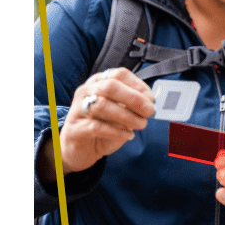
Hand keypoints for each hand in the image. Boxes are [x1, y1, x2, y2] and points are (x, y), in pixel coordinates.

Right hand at [40, 68, 155, 183]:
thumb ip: (134, 103)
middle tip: (149, 112)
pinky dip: (116, 131)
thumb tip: (150, 101)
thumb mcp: (122, 111)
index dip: (138, 85)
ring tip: (141, 125)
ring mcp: (77, 109)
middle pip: (110, 86)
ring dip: (127, 116)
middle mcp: (86, 91)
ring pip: (102, 105)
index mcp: (100, 82)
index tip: (151, 99)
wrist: (83, 149)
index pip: (119, 74)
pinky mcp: (74, 129)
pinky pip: (96, 126)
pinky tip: (128, 135)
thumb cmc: (106, 126)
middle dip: (134, 99)